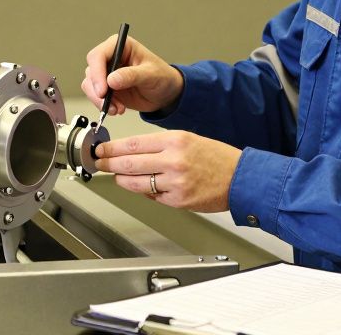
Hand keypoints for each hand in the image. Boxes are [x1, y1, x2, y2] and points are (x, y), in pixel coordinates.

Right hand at [81, 34, 182, 115]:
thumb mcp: (150, 74)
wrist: (166, 94)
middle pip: (91, 71)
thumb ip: (132, 75)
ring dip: (100, 100)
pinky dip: (104, 106)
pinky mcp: (107, 88)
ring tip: (117, 109)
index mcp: (120, 46)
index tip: (103, 90)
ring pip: (90, 86)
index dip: (97, 72)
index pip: (99, 55)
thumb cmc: (162, 77)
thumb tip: (112, 80)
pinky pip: (96, 97)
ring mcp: (107, 74)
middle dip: (96, 90)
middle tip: (106, 103)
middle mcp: (110, 58)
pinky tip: (117, 109)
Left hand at [95, 131, 241, 212]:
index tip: (101, 150)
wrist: (240, 178)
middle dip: (109, 164)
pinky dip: (145, 192)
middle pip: (129, 163)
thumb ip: (160, 146)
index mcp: (175, 140)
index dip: (112, 148)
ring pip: (136, 183)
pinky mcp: (178, 200)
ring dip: (122, 180)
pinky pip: (152, 197)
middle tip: (100, 163)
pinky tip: (144, 188)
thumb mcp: (188, 139)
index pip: (133, 143)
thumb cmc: (216, 158)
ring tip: (117, 176)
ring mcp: (175, 182)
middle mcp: (173, 160)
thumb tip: (132, 153)